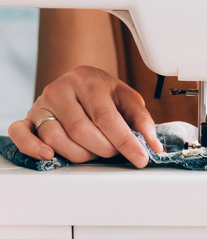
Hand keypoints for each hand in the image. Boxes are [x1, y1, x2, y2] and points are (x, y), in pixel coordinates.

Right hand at [8, 65, 162, 167]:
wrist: (79, 83)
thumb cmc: (104, 94)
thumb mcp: (127, 99)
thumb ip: (141, 120)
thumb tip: (153, 145)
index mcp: (88, 80)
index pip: (106, 117)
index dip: (125, 141)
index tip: (140, 158)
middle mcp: (61, 89)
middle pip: (81, 130)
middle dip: (103, 149)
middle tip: (113, 152)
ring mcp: (41, 103)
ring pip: (55, 138)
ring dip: (79, 154)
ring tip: (92, 151)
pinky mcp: (28, 117)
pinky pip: (21, 133)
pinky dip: (32, 147)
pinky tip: (49, 155)